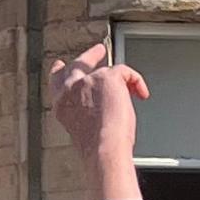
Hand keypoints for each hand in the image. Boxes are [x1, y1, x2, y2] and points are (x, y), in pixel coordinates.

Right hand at [47, 42, 148, 199]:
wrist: (103, 149)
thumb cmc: (96, 148)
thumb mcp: (83, 130)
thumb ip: (86, 115)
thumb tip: (102, 114)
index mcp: (62, 105)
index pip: (56, 81)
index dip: (61, 72)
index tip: (62, 66)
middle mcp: (70, 89)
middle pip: (77, 65)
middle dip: (88, 56)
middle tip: (98, 51)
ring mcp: (87, 81)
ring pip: (104, 67)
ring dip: (120, 72)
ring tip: (130, 78)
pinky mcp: (107, 77)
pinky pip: (125, 72)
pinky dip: (137, 82)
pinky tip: (142, 93)